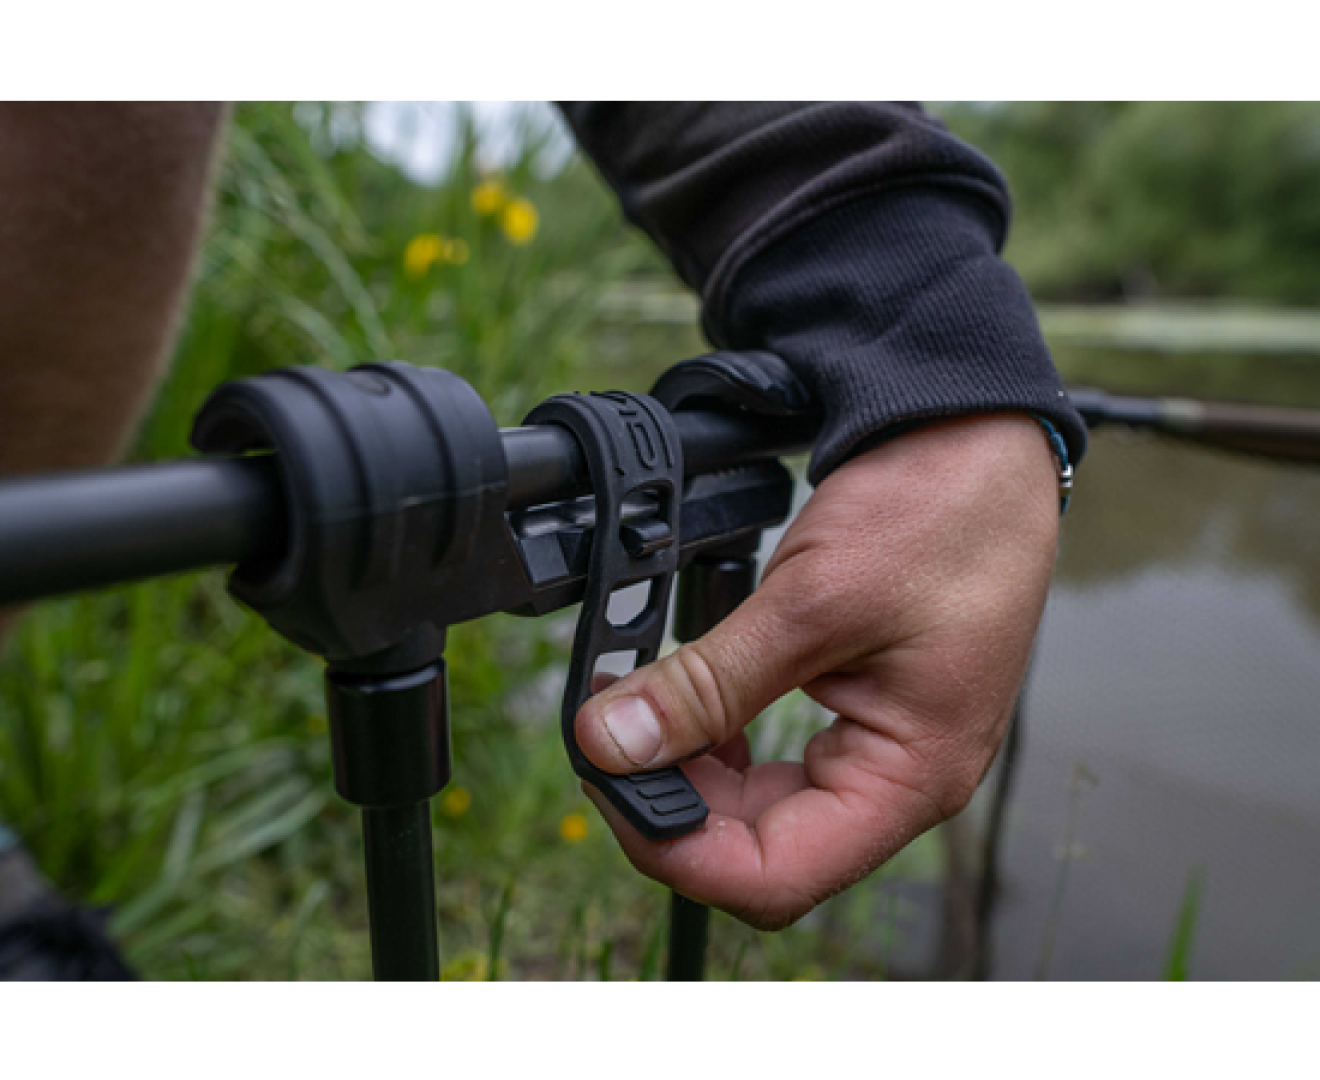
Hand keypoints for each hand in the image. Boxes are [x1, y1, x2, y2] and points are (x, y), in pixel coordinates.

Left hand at [575, 414, 1059, 930]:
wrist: (978, 442)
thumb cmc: (940, 514)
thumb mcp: (810, 602)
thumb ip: (708, 684)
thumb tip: (615, 742)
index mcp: (911, 777)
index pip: (776, 876)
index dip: (679, 849)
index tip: (611, 786)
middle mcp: (901, 780)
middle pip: (765, 850)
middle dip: (677, 805)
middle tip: (611, 737)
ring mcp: (882, 748)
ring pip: (764, 809)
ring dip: (695, 774)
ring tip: (641, 712)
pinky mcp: (861, 712)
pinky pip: (779, 760)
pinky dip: (721, 739)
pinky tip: (689, 701)